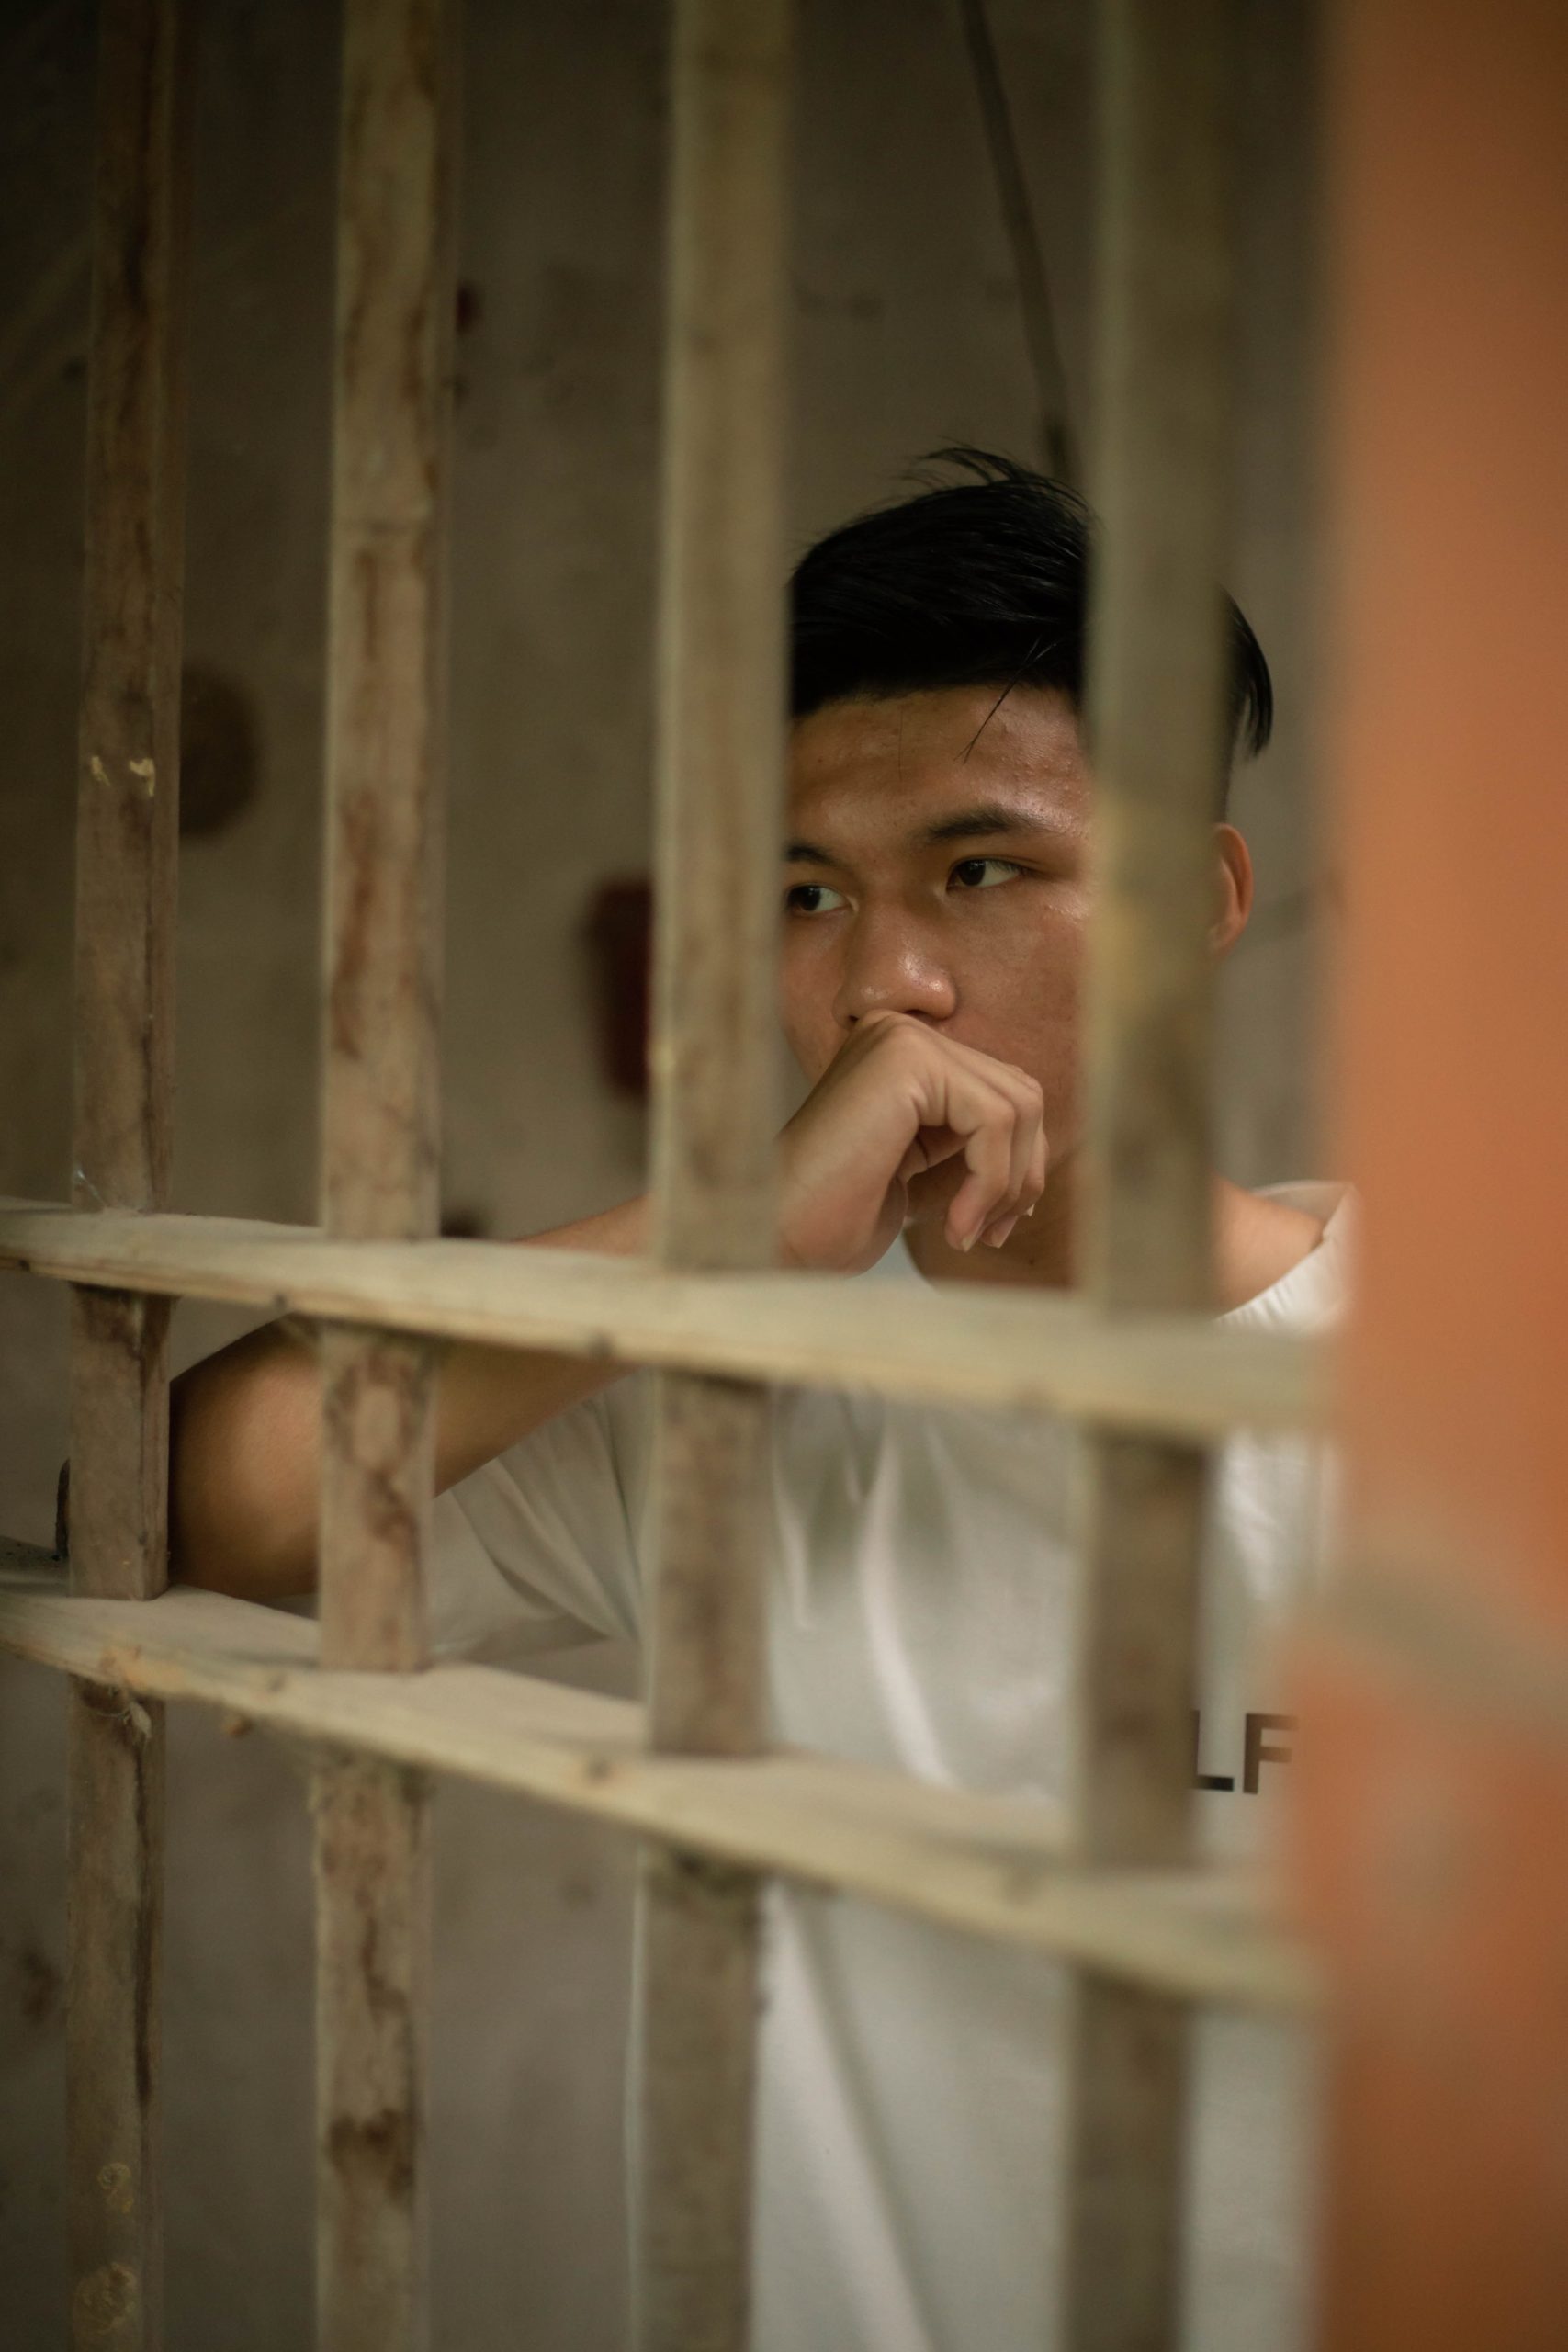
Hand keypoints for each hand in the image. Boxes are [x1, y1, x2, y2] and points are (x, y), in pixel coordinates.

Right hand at [777, 1011, 1046, 1273]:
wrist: (776, 1238)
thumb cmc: (836, 1217)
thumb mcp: (921, 1171)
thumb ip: (969, 1144)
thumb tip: (1040, 1149)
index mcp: (902, 1053)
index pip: (1003, 1090)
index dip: (1018, 1161)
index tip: (993, 1222)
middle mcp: (901, 1032)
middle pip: (1021, 1093)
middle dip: (1022, 1172)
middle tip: (990, 1232)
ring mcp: (901, 1039)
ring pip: (1018, 1105)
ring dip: (1007, 1184)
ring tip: (968, 1232)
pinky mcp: (905, 1061)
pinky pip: (993, 1120)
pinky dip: (990, 1183)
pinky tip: (955, 1227)